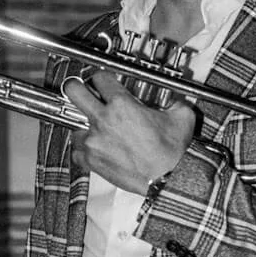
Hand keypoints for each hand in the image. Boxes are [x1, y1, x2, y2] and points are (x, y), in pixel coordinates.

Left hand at [66, 68, 196, 191]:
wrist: (167, 179)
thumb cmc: (172, 152)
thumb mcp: (182, 117)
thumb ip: (176, 103)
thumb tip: (176, 102)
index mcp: (122, 104)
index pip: (100, 78)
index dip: (102, 78)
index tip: (104, 82)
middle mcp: (104, 119)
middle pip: (73, 90)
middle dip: (76, 88)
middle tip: (82, 92)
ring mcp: (94, 140)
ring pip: (74, 124)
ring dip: (83, 126)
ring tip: (96, 130)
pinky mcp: (92, 160)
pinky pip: (76, 152)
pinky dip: (83, 151)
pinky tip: (95, 150)